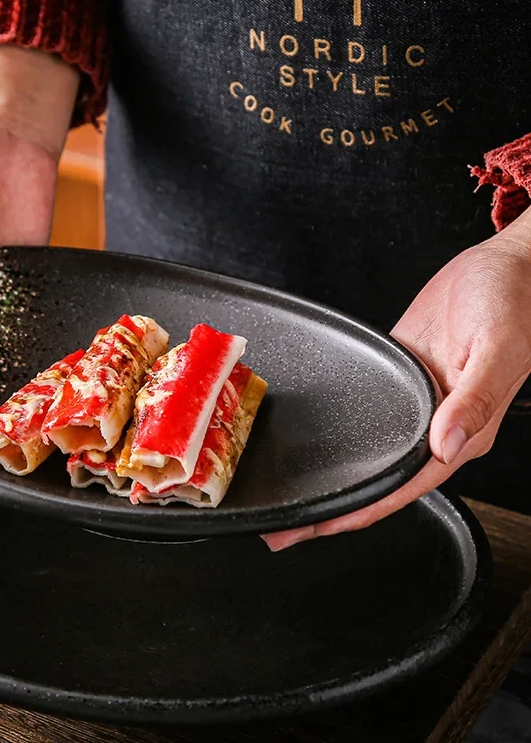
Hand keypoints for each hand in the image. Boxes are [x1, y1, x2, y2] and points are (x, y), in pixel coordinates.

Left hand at [264, 220, 530, 550]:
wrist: (507, 266)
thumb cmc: (514, 303)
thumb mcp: (499, 349)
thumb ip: (475, 398)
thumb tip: (447, 440)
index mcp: (464, 430)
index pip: (404, 485)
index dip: (361, 510)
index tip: (320, 528)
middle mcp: (437, 424)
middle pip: (381, 478)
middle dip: (337, 507)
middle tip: (287, 530)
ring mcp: (418, 402)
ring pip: (372, 452)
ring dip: (336, 477)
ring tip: (295, 498)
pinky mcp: (402, 375)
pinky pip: (370, 412)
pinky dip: (344, 433)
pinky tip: (319, 445)